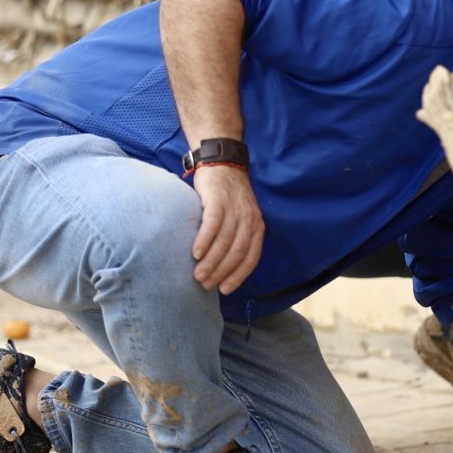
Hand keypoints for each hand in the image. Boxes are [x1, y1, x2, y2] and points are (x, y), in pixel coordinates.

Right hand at [189, 165, 263, 293]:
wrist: (223, 163)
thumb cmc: (228, 196)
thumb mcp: (240, 217)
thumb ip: (236, 237)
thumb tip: (221, 267)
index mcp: (256, 226)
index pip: (251, 257)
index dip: (238, 276)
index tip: (225, 290)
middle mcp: (249, 219)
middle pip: (237, 252)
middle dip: (221, 272)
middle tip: (205, 284)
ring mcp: (234, 209)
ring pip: (225, 241)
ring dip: (211, 261)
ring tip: (198, 275)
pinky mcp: (218, 200)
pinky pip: (213, 224)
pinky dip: (204, 241)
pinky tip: (195, 253)